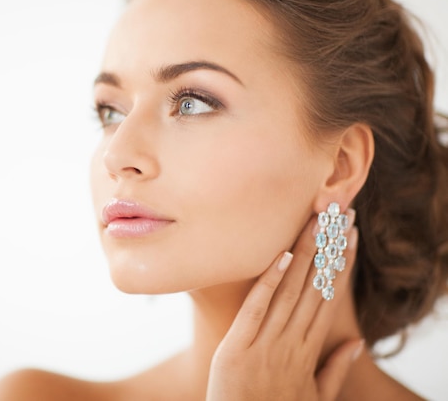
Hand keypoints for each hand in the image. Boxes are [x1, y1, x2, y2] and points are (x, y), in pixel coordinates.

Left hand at [206, 211, 362, 400]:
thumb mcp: (315, 396)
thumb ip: (336, 368)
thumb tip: (357, 342)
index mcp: (309, 350)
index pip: (329, 297)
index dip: (341, 264)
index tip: (351, 236)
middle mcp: (292, 342)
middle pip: (314, 286)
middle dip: (329, 247)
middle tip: (339, 212)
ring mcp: (265, 345)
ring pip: (290, 291)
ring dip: (305, 254)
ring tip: (318, 221)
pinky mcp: (237, 349)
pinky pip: (256, 309)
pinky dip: (269, 281)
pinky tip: (281, 255)